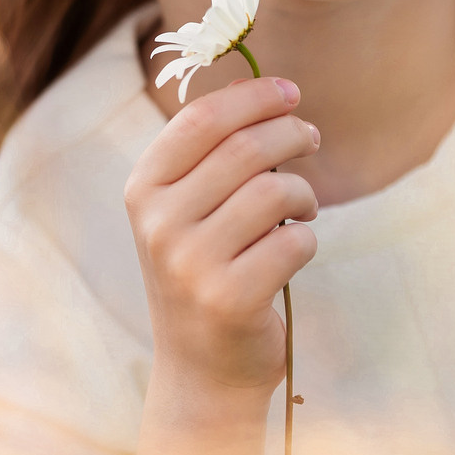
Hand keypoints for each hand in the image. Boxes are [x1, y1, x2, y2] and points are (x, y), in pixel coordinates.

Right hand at [125, 76, 319, 393]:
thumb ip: (213, 152)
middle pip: (245, 149)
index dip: (252, 96)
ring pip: (275, 192)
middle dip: (292, 135)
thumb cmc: (206, 270)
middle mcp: (159, 224)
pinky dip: (306, 238)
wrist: (202, 371)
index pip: (200, 119)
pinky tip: (294, 250)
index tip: (291, 92)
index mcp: (143, 190)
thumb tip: (257, 83)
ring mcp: (191, 264)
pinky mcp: (230, 299)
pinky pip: (295, 241)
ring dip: (303, 193)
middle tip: (311, 140)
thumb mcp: (189, 209)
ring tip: (302, 206)